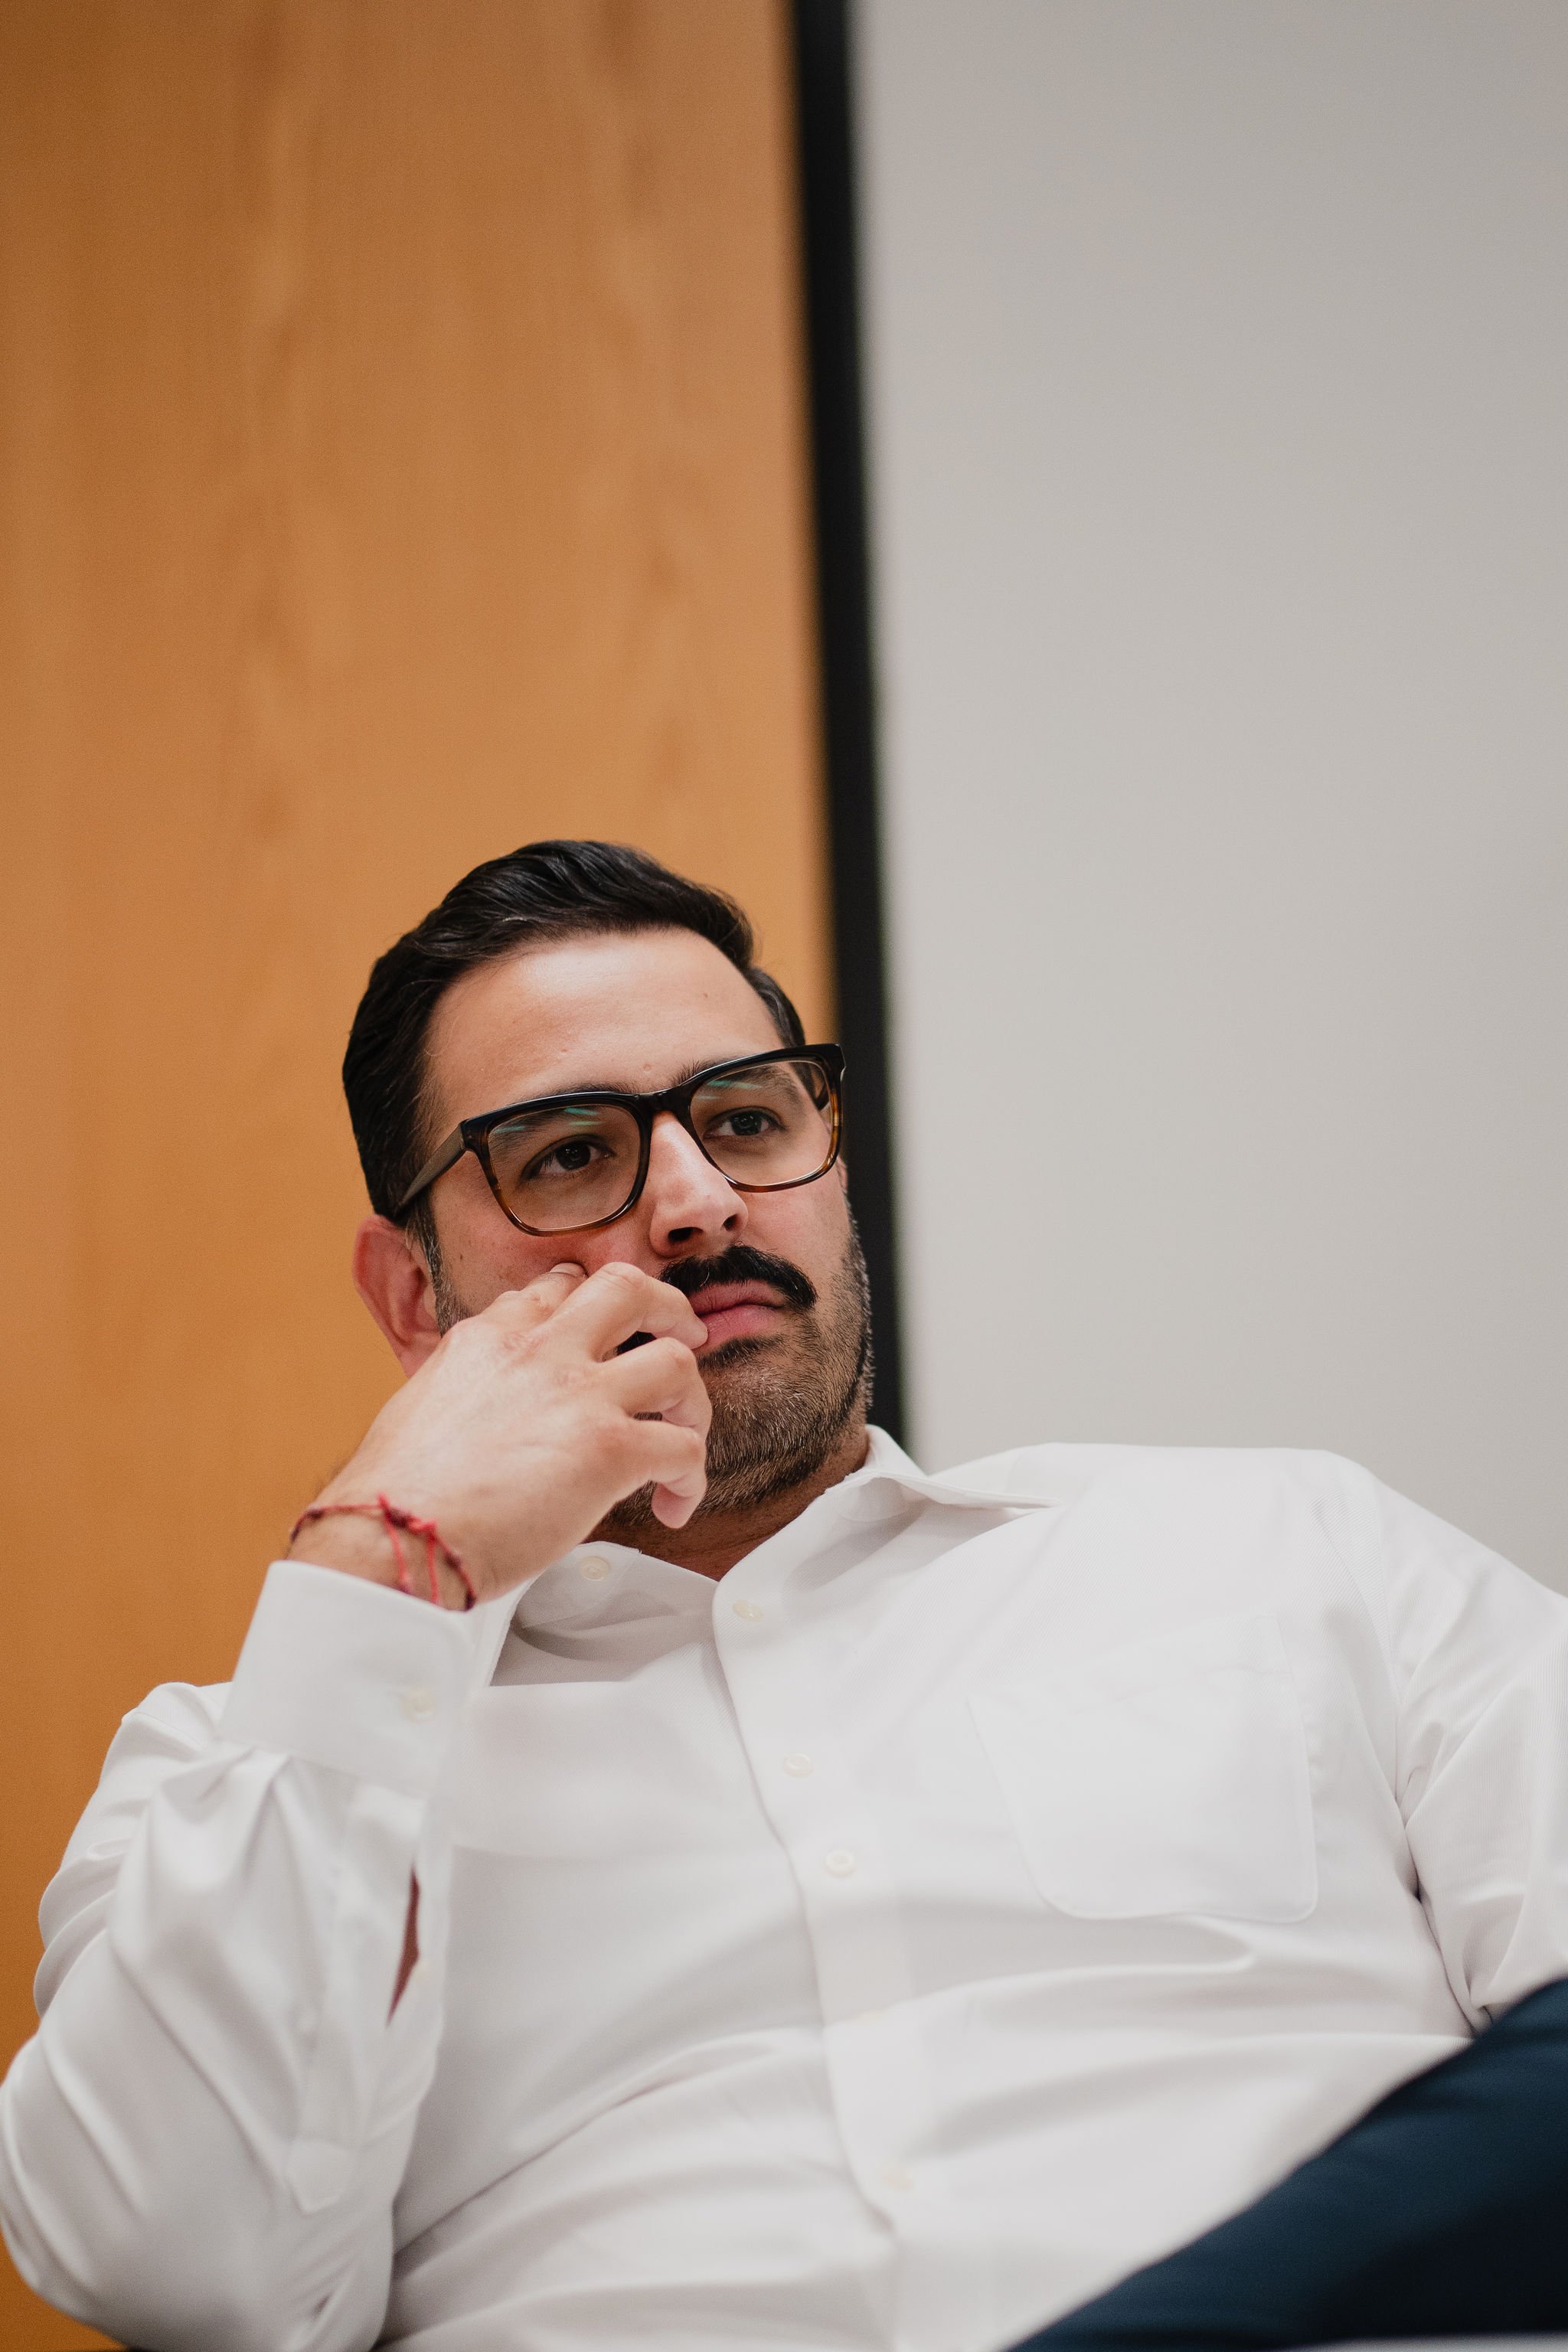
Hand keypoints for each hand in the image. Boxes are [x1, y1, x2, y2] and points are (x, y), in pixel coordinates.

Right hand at [290, 1262, 709, 1603]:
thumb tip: (491, 1412)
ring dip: (692, 1402)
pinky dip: (691, 1480)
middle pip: (630, 1288)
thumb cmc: (397, 1496)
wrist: (394, 1537)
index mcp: (489, 1338)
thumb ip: (471, 1388)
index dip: (592, 1304)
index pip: (557, 1288)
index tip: (608, 1331)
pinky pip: (685, 1450)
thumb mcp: (423, 1405)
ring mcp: (580, 1394)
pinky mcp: (610, 1448)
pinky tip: (672, 1505)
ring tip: (681, 1437)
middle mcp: (540, 1350)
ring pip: (677, 1361)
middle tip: (685, 1337)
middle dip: (670, 1309)